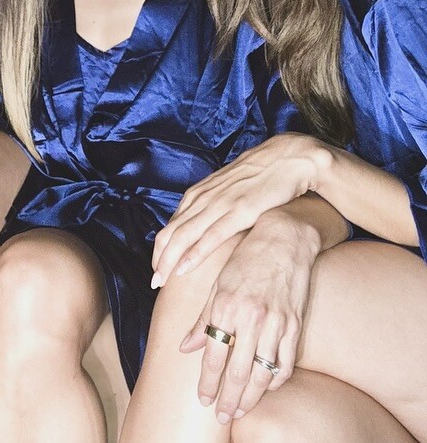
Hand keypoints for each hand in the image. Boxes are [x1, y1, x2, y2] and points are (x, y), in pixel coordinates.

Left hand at [152, 134, 328, 284]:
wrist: (288, 159)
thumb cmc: (259, 177)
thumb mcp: (227, 191)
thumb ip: (212, 206)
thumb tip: (203, 227)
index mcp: (198, 194)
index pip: (170, 226)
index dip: (160, 250)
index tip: (157, 269)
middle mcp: (202, 199)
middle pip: (170, 234)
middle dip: (159, 260)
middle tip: (154, 283)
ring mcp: (219, 205)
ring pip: (183, 237)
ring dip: (168, 261)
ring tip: (160, 282)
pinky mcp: (239, 212)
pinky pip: (210, 237)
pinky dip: (193, 254)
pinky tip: (183, 269)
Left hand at [180, 209, 319, 421]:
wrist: (284, 240)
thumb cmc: (245, 260)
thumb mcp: (217, 285)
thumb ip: (203, 319)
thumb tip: (186, 348)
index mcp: (226, 307)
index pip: (213, 356)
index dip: (207, 382)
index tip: (202, 400)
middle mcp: (251, 318)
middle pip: (237, 370)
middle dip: (227, 398)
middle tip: (221, 418)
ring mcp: (276, 323)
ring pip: (262, 372)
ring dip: (250, 397)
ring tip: (239, 410)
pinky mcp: (296, 325)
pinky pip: (285, 363)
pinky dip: (275, 381)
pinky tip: (264, 390)